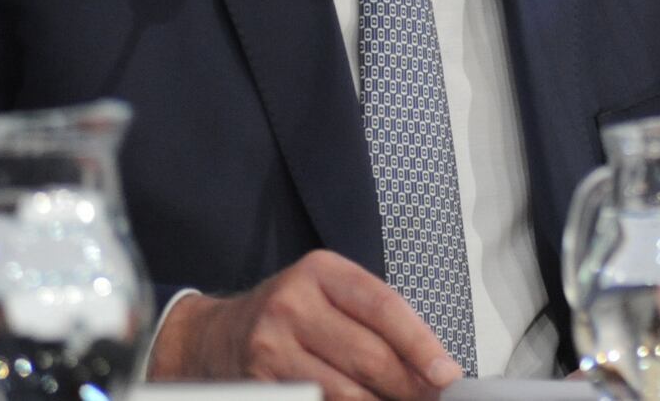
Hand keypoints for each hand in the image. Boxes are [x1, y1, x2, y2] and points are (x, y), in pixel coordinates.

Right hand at [148, 249, 463, 400]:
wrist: (212, 337)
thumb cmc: (287, 313)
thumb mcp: (329, 294)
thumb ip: (378, 320)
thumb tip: (431, 363)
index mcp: (321, 272)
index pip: (385, 308)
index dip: (421, 344)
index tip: (447, 372)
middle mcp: (293, 305)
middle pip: (368, 355)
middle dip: (409, 384)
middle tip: (432, 397)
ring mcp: (271, 347)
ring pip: (344, 390)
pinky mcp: (258, 386)